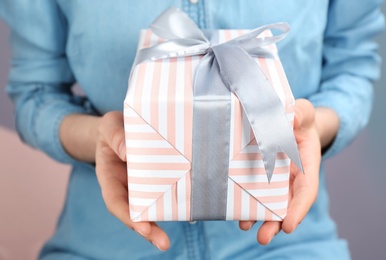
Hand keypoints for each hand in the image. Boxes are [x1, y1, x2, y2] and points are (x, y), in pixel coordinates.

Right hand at [95, 111, 169, 250]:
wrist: (121, 128)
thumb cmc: (113, 129)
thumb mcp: (109, 126)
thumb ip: (115, 136)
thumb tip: (127, 152)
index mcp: (109, 177)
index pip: (115, 200)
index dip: (127, 216)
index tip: (141, 227)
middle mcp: (125, 187)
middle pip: (134, 212)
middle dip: (147, 229)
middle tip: (163, 243)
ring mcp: (142, 186)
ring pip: (150, 207)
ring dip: (161, 223)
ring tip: (169, 241)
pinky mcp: (158, 179)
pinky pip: (165, 192)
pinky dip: (174, 203)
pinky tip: (189, 211)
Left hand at [239, 99, 322, 243]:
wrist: (288, 120)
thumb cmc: (299, 118)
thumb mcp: (303, 112)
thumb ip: (301, 114)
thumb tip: (292, 119)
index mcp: (306, 166)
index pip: (306, 191)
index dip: (298, 209)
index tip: (289, 225)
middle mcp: (291, 178)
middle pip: (286, 205)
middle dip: (275, 223)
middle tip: (263, 238)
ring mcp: (275, 179)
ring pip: (269, 203)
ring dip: (258, 218)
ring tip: (245, 227)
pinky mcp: (259, 176)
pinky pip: (253, 191)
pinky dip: (246, 202)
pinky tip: (235, 211)